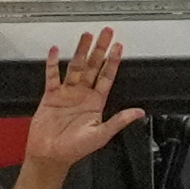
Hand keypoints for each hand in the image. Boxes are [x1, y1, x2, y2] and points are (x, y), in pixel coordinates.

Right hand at [20, 32, 144, 173]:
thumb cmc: (74, 149)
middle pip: (93, 66)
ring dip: (81, 51)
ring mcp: (67, 93)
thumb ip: (119, 121)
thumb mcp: (101, 135)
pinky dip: (53, 63)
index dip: (113, 62)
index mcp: (95, 102)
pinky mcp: (51, 95)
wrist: (51, 155)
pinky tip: (56, 51)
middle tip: (107, 33)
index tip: (119, 47)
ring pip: (75, 67)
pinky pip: (52, 76)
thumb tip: (138, 113)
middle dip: (100, 49)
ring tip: (86, 36)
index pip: (107, 77)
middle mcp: (82, 94)